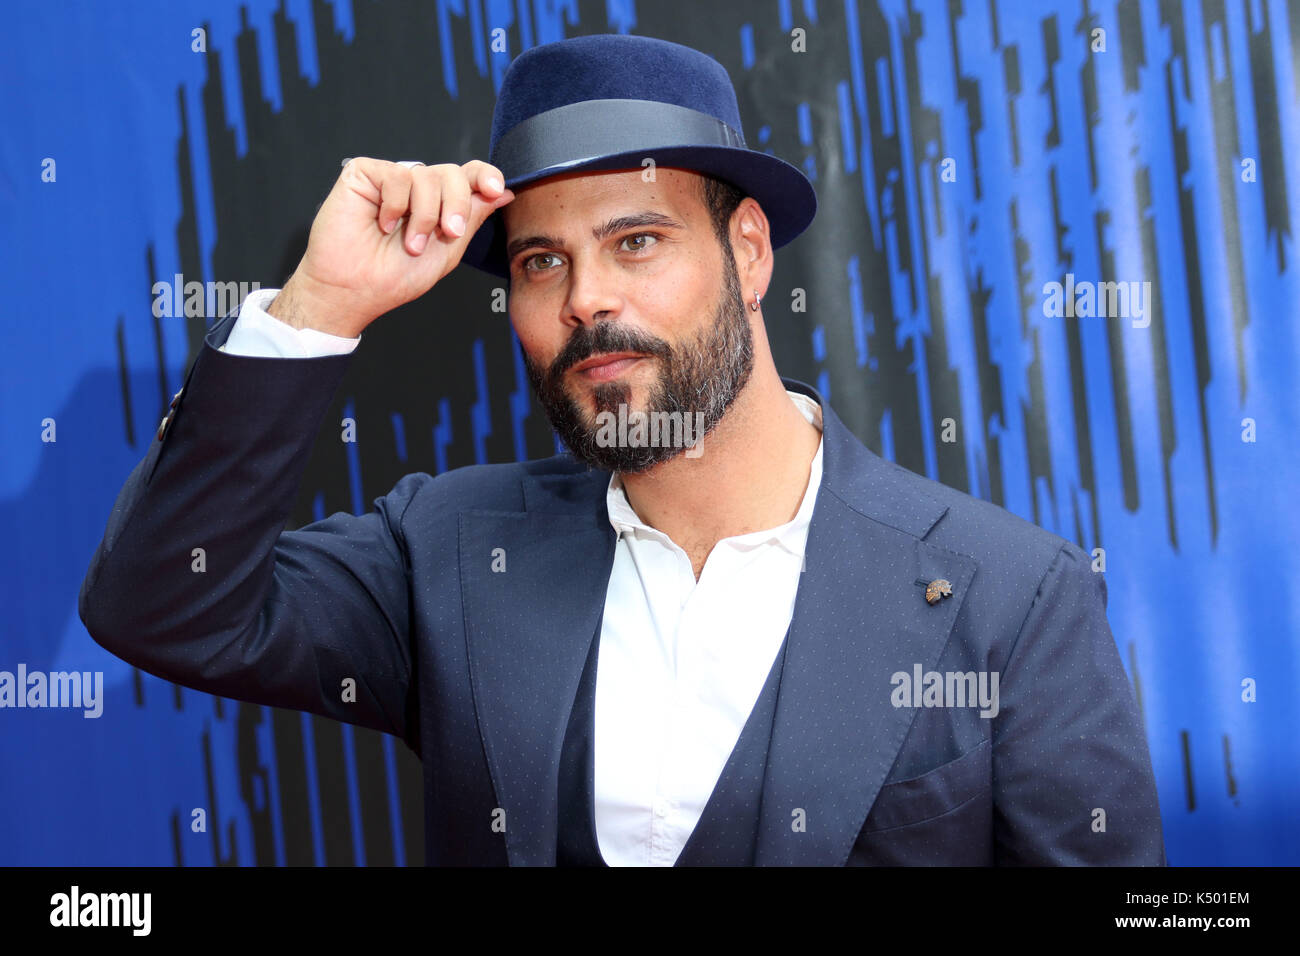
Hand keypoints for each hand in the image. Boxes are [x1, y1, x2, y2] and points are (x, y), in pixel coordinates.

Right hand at [269, 158, 514, 336]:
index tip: (494, 188)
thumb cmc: (394, 277)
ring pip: (427, 175)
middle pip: (453, 173)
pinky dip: (395, 205)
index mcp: (440, 204)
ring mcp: (392, 179)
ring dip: (424, 215)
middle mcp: (418, 188)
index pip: (468, 176)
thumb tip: (503, 192)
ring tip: (410, 242)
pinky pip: (397, 176)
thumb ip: (473, 218)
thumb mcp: (447, 250)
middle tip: (448, 233)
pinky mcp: (366, 174)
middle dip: (457, 204)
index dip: (485, 176)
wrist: (355, 289)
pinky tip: (383, 224)